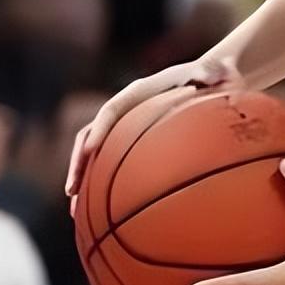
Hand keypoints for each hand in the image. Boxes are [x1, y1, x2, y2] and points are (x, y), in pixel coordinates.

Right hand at [65, 57, 243, 208]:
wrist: (209, 77)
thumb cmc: (211, 76)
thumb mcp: (212, 72)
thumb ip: (208, 72)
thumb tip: (210, 74)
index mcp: (139, 92)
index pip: (112, 110)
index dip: (99, 129)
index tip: (89, 150)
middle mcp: (125, 108)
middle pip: (91, 135)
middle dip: (78, 163)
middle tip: (71, 190)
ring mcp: (125, 124)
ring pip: (95, 154)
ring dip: (83, 179)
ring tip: (74, 209)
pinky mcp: (131, 138)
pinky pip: (111, 162)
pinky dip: (102, 183)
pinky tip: (101, 212)